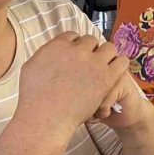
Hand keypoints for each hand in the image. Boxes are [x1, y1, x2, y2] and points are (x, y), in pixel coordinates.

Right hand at [15, 32, 130, 138]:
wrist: (46, 118)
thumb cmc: (33, 98)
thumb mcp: (30, 67)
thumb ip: (45, 53)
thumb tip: (54, 49)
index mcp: (58, 45)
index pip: (73, 36)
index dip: (75, 46)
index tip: (76, 56)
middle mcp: (77, 51)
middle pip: (91, 41)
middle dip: (90, 51)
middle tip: (88, 64)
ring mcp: (93, 63)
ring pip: (109, 47)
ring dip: (106, 55)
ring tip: (103, 67)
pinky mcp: (106, 77)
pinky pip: (122, 61)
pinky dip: (119, 64)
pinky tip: (114, 72)